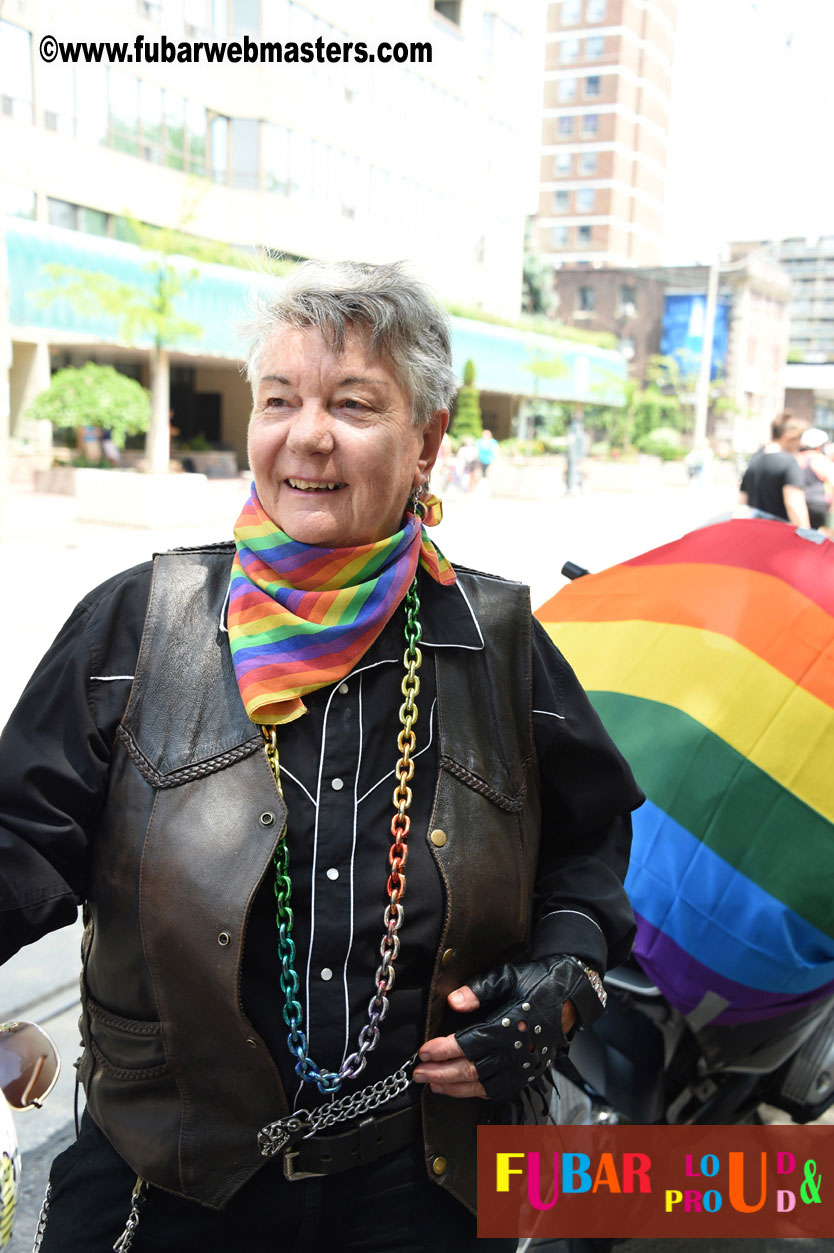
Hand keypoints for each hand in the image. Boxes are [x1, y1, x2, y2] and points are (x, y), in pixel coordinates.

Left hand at [413, 985, 576, 1099]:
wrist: (570, 995)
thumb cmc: (537, 983)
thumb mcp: (507, 977)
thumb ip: (478, 990)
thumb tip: (453, 1002)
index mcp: (507, 1027)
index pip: (466, 1045)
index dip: (442, 1051)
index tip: (423, 1052)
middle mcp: (514, 1052)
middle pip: (470, 1070)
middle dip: (441, 1074)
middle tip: (419, 1074)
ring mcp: (522, 1067)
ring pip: (483, 1085)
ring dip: (455, 1088)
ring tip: (433, 1085)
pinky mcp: (528, 1073)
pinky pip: (499, 1090)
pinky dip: (478, 1093)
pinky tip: (463, 1090)